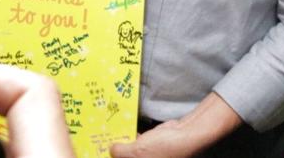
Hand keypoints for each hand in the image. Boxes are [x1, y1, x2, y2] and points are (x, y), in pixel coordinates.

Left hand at [110, 92, 240, 157]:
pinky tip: (122, 129)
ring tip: (107, 134)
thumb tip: (111, 149)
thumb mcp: (136, 151)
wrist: (185, 136)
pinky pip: (137, 142)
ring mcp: (148, 155)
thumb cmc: (162, 148)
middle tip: (99, 141)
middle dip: (113, 150)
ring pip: (130, 151)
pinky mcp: (151, 145)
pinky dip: (130, 137)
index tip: (98, 151)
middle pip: (125, 157)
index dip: (110, 157)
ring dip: (121, 143)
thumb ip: (119, 151)